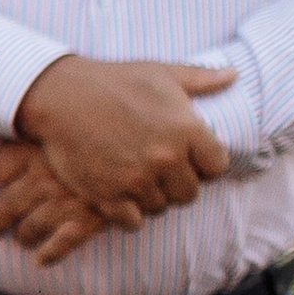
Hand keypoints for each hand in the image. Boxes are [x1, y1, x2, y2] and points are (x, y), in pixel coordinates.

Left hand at [0, 133, 109, 264]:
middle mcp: (44, 175)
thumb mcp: (56, 123)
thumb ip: (24, 130)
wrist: (146, 142)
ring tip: (20, 239)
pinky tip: (41, 260)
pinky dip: (48, 255)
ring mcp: (66, 199)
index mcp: (33, 149)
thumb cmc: (96, 128)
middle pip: (6, 207)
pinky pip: (61, 244)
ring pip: (29, 228)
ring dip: (22, 237)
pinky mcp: (90, 218)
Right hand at [12, 54, 234, 223]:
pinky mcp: (108, 195)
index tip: (188, 156)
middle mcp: (165, 158)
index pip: (217, 166)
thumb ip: (200, 79)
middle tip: (159, 169)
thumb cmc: (113, 81)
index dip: (205, 163)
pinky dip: (128, 213)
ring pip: (160, 208)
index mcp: (185, 129)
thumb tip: (233, 75)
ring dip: (151, 197)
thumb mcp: (160, 72)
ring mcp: (136, 179)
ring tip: (136, 177)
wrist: (60, 96)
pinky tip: (120, 193)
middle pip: (189, 194)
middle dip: (178, 183)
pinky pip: (133, 222)